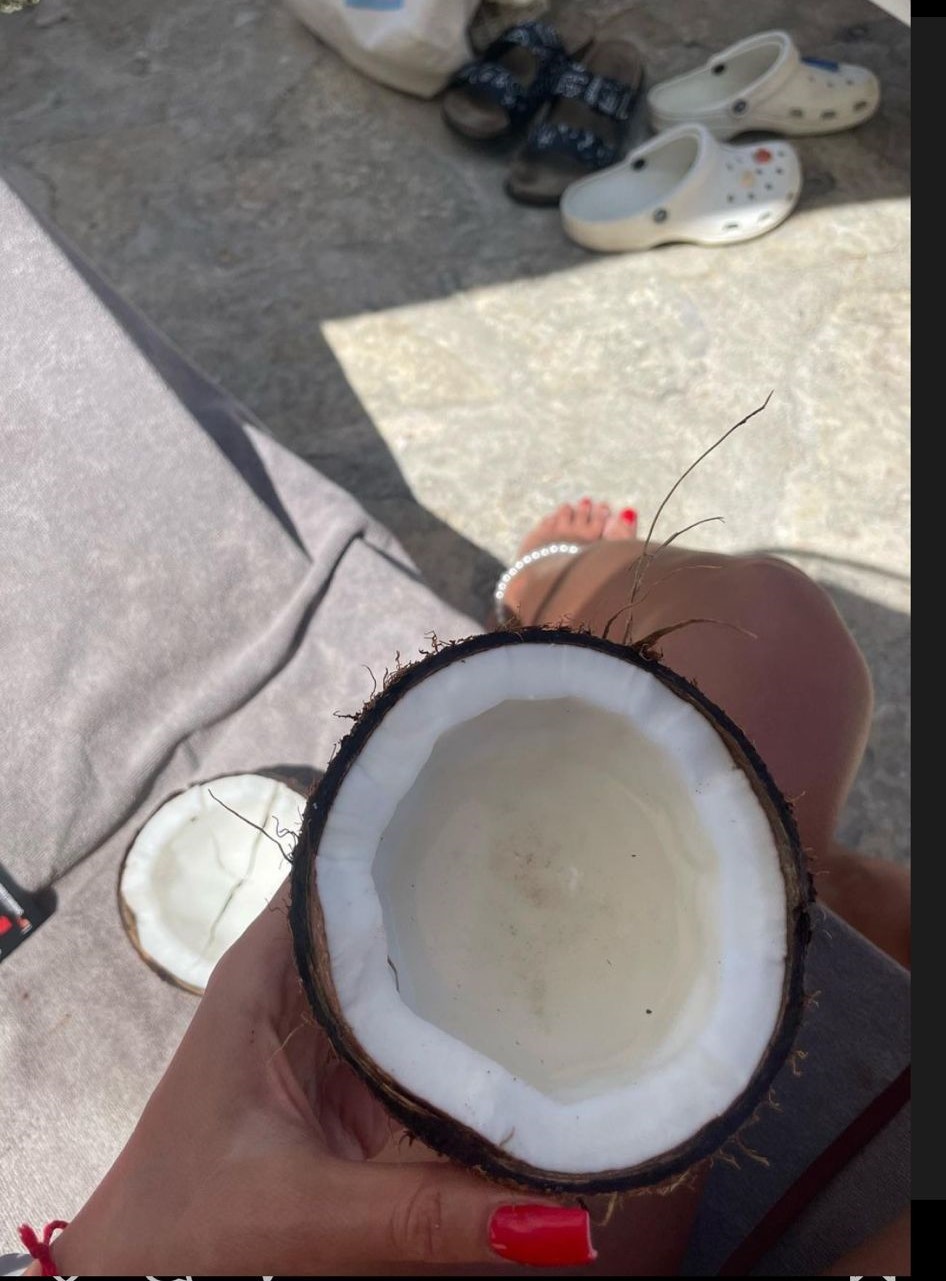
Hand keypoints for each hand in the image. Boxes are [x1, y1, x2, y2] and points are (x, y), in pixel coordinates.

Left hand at [51, 883, 594, 1274]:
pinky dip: (463, 1036)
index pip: (337, 870)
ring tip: (556, 931)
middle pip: (385, 914)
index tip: (487, 814)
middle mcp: (297, 991)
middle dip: (458, 896)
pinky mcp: (351, 1090)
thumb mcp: (305, 1217)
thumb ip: (429, 1215)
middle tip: (554, 873)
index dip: (405, 835)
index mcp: (264, 978)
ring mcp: (328, 1040)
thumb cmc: (181, 1234)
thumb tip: (563, 1218)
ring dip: (466, 964)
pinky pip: (418, 1041)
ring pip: (406, 976)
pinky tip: (527, 1027)